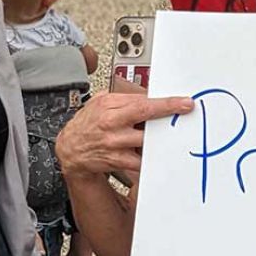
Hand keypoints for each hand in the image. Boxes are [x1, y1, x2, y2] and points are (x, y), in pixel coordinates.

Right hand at [56, 92, 192, 178]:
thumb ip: (124, 98)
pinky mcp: (117, 159)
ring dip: (160, 137)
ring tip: (169, 134)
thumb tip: (150, 95)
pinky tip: (157, 153)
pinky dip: (151, 157)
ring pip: (146, 140)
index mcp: (108, 105)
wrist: (70, 149)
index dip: (166, 103)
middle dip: (167, 115)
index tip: (183, 102)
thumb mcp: (100, 102)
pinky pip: (141, 160)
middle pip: (145, 117)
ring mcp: (115, 142)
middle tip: (185, 113)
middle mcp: (111, 123)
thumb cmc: (87, 123)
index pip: (142, 101)